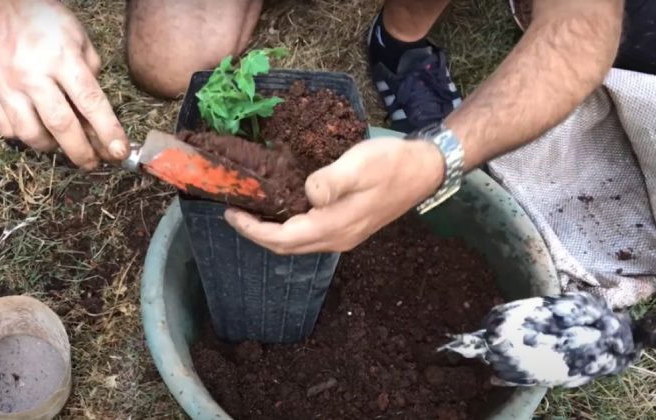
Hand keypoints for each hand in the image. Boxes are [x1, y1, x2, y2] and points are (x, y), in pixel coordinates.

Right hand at [0, 0, 128, 169]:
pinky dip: (25, 137)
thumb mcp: (83, 45)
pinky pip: (7, 129)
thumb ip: (91, 83)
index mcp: (62, 58)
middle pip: (60, 125)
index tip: (119, 153)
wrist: (10, 8)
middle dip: (80, 152)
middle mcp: (31, 73)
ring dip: (52, 147)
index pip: (90, 103)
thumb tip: (98, 126)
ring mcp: (4, 83)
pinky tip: (37, 129)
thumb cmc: (53, 28)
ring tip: (63, 144)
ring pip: (30, 134)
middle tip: (92, 163)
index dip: (107, 132)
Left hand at [224, 137, 444, 253]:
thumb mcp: (360, 165)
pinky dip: (289, 226)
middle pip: (286, 247)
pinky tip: (284, 207)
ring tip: (253, 209)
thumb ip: (331, 181)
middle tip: (234, 210)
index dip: (252, 229)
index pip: (281, 239)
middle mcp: (336, 239)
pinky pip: (310, 235)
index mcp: (333, 227)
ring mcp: (344, 236)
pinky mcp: (349, 228)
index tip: (230, 212)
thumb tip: (308, 192)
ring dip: (271, 232)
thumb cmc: (391, 164)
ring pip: (298, 243)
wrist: (425, 170)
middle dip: (256, 233)